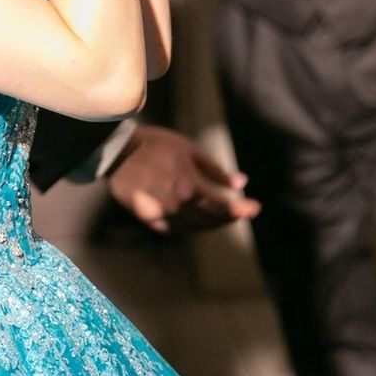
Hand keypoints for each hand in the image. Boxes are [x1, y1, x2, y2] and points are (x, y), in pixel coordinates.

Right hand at [106, 124, 261, 233]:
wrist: (120, 152)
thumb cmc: (159, 146)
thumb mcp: (191, 150)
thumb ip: (216, 170)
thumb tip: (241, 183)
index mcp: (190, 187)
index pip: (221, 205)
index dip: (240, 209)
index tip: (255, 209)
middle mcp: (177, 206)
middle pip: (209, 220)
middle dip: (229, 217)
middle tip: (243, 211)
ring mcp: (161, 215)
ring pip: (193, 227)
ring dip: (211, 224)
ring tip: (225, 216)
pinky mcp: (147, 219)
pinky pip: (174, 229)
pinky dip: (190, 226)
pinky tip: (199, 220)